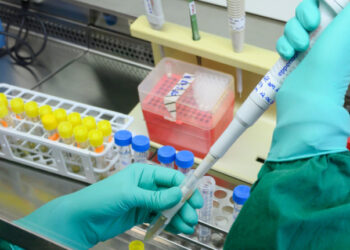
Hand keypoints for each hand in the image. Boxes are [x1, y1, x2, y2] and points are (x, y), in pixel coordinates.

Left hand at [15, 164, 202, 248]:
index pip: (170, 177)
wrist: (82, 220)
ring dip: (179, 216)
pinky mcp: (141, 214)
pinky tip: (178, 229)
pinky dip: (170, 223)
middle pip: (172, 193)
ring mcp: (145, 201)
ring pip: (168, 206)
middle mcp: (146, 185)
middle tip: (192, 218)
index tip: (196, 200)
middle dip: (184, 205)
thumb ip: (155, 197)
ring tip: (188, 227)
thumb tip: (180, 194)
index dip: (185, 187)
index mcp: (143, 173)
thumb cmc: (102, 199)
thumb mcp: (129, 195)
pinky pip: (160, 217)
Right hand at [268, 0, 349, 160]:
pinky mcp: (293, 58)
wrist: (308, 94)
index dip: (315, 5)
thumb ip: (347, 10)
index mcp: (341, 28)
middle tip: (311, 27)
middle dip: (303, 17)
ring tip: (299, 48)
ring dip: (292, 34)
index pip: (325, 5)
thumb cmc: (329, 65)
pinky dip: (283, 46)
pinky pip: (283, 42)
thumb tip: (345, 5)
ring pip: (293, 26)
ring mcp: (308, 47)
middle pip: (306, 11)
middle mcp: (326, 36)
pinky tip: (289, 55)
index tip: (317, 14)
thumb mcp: (346, 26)